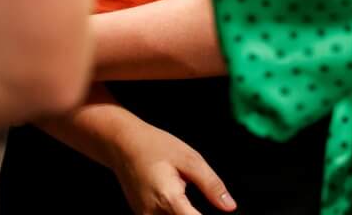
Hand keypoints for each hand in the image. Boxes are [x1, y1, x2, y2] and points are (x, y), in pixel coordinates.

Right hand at [106, 118, 235, 214]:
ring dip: (185, 214)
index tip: (222, 213)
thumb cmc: (155, 146)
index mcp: (168, 199)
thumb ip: (211, 184)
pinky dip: (175, 214)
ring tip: (190, 203)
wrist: (122, 144)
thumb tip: (230, 206)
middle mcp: (153, 214)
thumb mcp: (189, 158)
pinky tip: (180, 206)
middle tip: (197, 200)